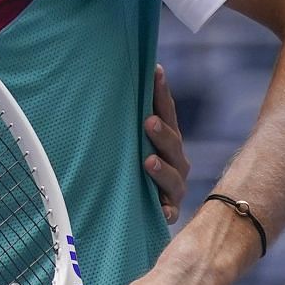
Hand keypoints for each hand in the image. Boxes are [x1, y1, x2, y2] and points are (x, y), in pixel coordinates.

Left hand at [143, 64, 190, 223]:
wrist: (145, 212)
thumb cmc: (133, 169)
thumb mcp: (132, 143)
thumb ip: (128, 120)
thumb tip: (109, 81)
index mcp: (168, 142)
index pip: (166, 114)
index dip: (162, 94)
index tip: (156, 71)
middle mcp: (176, 163)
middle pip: (172, 145)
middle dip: (161, 133)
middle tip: (148, 121)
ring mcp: (174, 189)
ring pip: (173, 179)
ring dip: (161, 169)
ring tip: (148, 161)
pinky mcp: (169, 213)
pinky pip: (169, 213)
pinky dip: (165, 211)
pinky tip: (161, 210)